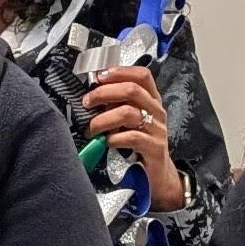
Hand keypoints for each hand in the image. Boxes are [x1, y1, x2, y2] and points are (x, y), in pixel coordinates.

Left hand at [84, 66, 185, 210]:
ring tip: (92, 128)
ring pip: (129, 113)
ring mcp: (157, 129)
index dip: (120, 71)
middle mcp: (156, 111)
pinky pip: (132, 137)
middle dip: (104, 93)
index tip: (99, 76)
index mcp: (151, 100)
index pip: (142, 75)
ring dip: (104, 119)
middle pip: (132, 90)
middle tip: (87, 102)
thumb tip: (92, 95)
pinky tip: (106, 142)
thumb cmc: (139, 143)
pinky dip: (114, 138)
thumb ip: (117, 105)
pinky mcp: (155, 148)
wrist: (157, 173)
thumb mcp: (130, 120)